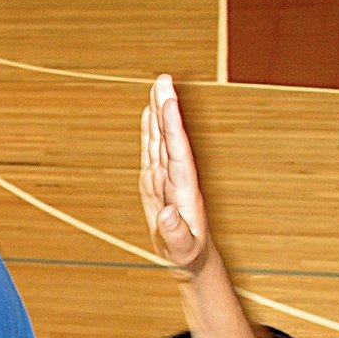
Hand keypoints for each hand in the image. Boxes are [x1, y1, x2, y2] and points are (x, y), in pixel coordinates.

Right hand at [140, 74, 213, 275]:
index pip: (178, 152)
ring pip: (161, 140)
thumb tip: (165, 214)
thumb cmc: (187, 255)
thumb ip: (175, 233)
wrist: (189, 257)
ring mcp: (166, 177)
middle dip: (167, 109)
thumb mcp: (182, 249)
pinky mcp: (156, 181)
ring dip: (158, 113)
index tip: (169, 103)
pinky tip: (149, 113)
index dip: (172, 128)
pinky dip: (149, 131)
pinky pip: (152, 151)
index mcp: (184, 190)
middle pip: (170, 137)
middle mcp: (177, 177)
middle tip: (163, 79)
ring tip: (156, 87)